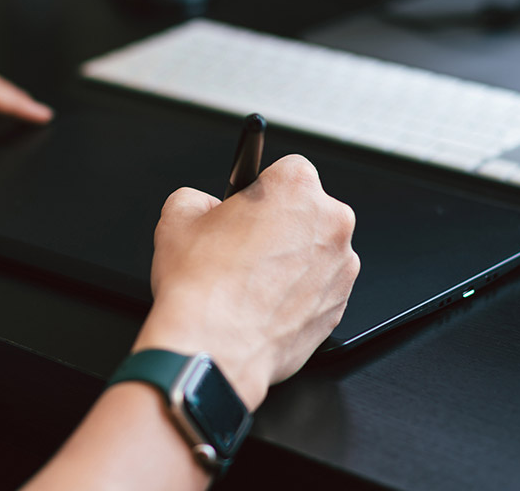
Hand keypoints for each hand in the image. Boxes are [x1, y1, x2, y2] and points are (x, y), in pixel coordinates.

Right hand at [133, 155, 359, 409]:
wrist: (213, 349)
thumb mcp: (177, 216)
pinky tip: (265, 304)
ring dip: (293, 260)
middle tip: (246, 247)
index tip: (250, 207)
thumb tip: (205, 205)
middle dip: (282, 224)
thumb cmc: (202, 287)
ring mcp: (341, 268)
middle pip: (309, 211)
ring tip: (253, 281)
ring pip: (317, 251)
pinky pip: (321, 289)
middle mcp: (330, 222)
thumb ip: (199, 197)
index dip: (263, 190)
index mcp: (296, 187)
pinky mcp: (340, 306)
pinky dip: (299, 294)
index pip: (288, 170)